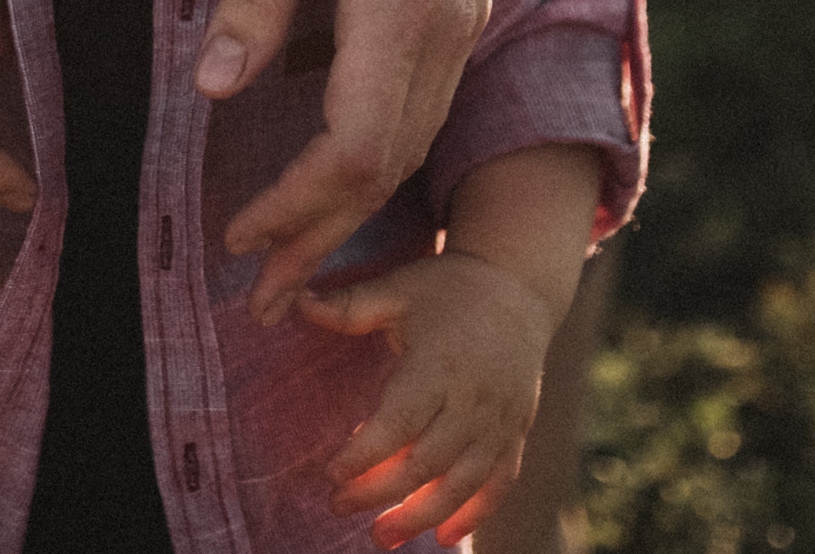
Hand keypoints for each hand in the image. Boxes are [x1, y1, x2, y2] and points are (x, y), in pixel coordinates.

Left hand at [196, 0, 510, 323]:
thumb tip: (210, 87)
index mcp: (401, 4)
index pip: (354, 147)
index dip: (298, 208)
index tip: (238, 239)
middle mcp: (445, 28)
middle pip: (389, 168)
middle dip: (322, 238)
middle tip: (260, 295)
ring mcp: (463, 20)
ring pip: (412, 145)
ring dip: (351, 209)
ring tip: (289, 255)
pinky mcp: (463, 5)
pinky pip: (422, 108)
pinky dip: (377, 158)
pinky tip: (333, 171)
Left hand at [301, 251, 559, 548]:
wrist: (519, 287)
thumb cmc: (448, 289)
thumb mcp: (398, 289)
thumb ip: (348, 306)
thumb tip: (295, 302)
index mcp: (439, 365)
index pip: (398, 423)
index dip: (363, 455)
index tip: (331, 473)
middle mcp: (473, 399)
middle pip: (425, 463)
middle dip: (379, 494)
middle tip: (338, 508)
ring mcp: (500, 420)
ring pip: (462, 483)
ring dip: (420, 516)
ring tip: (381, 537)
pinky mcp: (517, 431)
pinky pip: (499, 483)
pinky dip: (473, 514)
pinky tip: (441, 537)